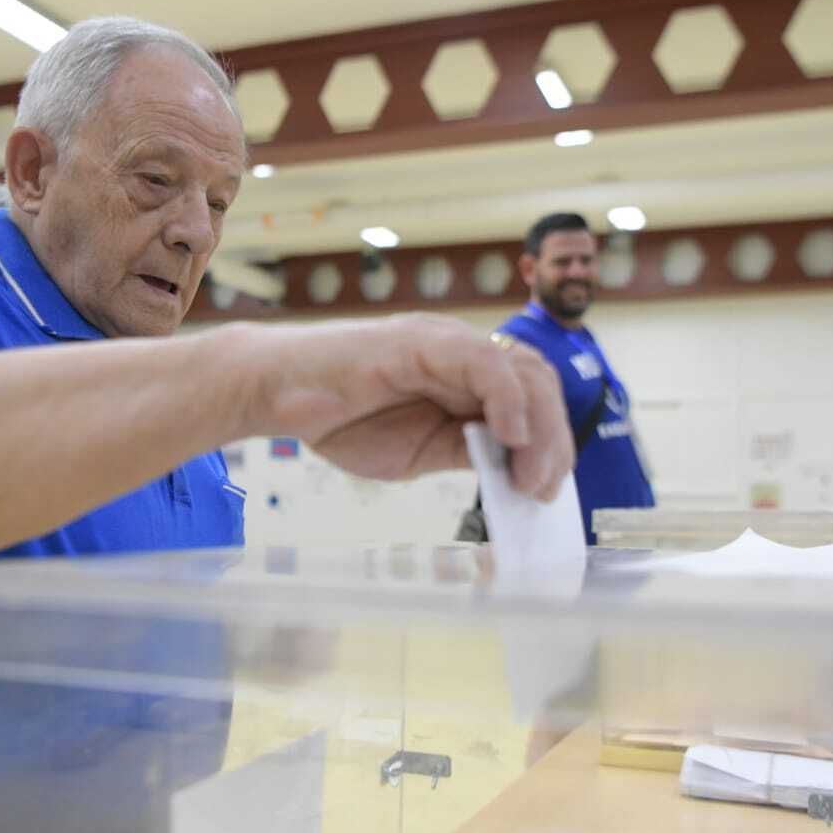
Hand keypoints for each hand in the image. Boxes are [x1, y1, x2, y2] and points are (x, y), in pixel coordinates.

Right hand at [242, 314, 573, 501]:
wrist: (279, 394)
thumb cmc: (340, 420)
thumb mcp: (419, 454)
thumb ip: (464, 452)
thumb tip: (515, 472)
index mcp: (466, 379)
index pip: (532, 399)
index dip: (550, 442)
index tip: (546, 490)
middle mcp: (465, 354)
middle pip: (538, 383)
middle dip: (554, 441)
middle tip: (545, 490)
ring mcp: (446, 343)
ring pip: (522, 371)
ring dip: (538, 429)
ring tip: (530, 477)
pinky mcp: (423, 341)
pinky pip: (484, 363)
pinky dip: (508, 400)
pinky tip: (508, 438)